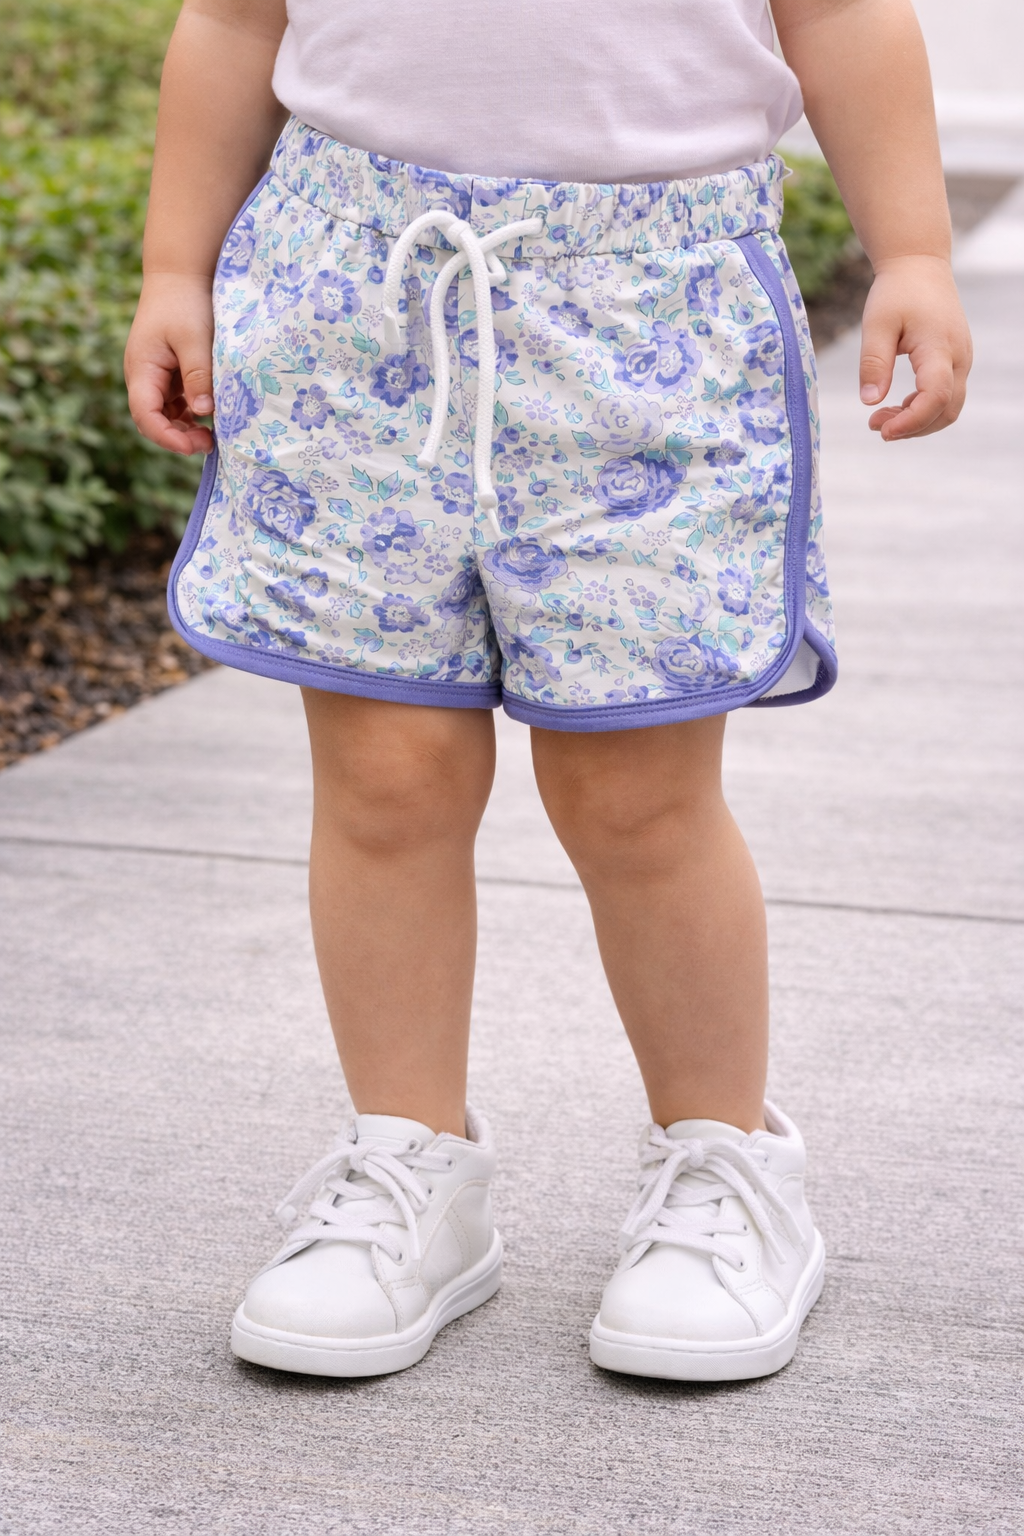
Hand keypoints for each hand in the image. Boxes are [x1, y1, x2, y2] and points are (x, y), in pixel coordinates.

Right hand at [124, 273, 215, 454]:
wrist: (180, 275)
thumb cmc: (185, 303)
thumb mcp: (194, 339)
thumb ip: (198, 375)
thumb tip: (204, 413)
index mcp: (141, 369)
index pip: (145, 416)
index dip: (166, 437)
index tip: (192, 447)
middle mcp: (143, 377)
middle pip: (153, 421)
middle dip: (178, 437)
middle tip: (210, 442)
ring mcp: (155, 378)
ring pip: (166, 415)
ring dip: (186, 428)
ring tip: (213, 433)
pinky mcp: (169, 375)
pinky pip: (177, 404)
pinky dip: (191, 414)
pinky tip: (211, 415)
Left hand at [858, 256, 971, 440]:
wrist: (920, 266)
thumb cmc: (897, 292)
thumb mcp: (877, 324)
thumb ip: (874, 363)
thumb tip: (869, 401)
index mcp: (940, 346)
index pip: (935, 397)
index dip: (911, 421)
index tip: (881, 430)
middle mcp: (959, 356)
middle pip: (946, 410)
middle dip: (912, 427)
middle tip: (875, 425)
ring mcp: (962, 360)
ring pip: (949, 407)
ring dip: (918, 421)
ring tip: (882, 417)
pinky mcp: (956, 361)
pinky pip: (947, 396)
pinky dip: (923, 409)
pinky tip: (897, 406)